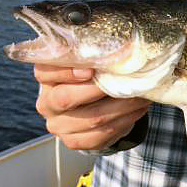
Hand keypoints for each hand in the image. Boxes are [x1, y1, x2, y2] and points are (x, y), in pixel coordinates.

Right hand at [34, 64, 150, 149]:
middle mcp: (47, 103)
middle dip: (98, 90)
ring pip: (91, 118)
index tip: (91, 69)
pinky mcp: (73, 141)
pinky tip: (138, 109)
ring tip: (141, 94)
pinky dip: (124, 121)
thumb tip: (121, 45)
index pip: (44, 72)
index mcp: (46, 78)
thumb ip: (93, 54)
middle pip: (64, 98)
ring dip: (122, 106)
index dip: (66, 71)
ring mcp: (58, 125)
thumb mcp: (87, 62)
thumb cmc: (91, 77)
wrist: (93, 106)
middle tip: (124, 80)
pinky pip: (101, 134)